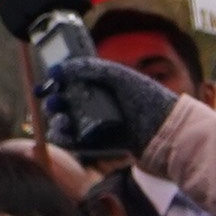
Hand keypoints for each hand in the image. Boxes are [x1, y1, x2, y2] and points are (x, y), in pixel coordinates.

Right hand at [38, 55, 179, 158]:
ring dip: (56, 120)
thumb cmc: (148, 100)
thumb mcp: (118, 76)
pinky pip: (72, 143)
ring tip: (62, 119)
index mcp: (101, 88)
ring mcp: (96, 127)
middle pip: (63, 103)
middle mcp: (96, 106)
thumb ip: (88, 67)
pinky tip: (64, 133)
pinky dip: (63, 138)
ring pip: (64, 123)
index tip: (47, 81)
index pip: (70, 82)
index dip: (55, 81)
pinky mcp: (97, 147)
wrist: (168, 133)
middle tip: (53, 100)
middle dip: (52, 101)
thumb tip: (57, 69)